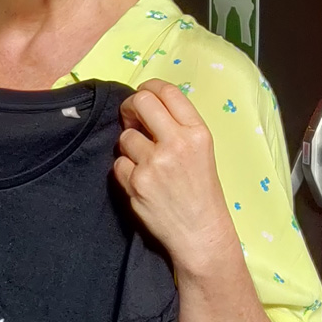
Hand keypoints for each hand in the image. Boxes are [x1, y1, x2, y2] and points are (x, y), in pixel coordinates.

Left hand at [111, 79, 241, 278]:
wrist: (200, 233)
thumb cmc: (202, 192)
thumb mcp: (202, 152)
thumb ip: (178, 128)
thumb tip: (144, 108)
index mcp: (198, 133)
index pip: (167, 91)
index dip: (149, 88)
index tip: (143, 95)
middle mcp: (177, 143)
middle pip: (140, 102)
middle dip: (130, 107)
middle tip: (130, 119)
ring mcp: (155, 163)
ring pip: (124, 137)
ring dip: (129, 147)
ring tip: (145, 163)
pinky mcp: (137, 182)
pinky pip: (118, 164)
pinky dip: (125, 171)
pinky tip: (141, 182)